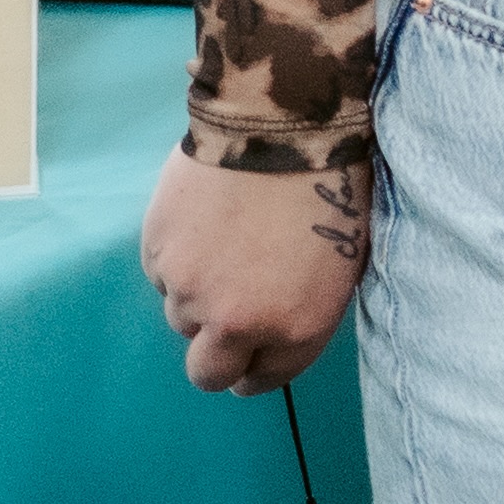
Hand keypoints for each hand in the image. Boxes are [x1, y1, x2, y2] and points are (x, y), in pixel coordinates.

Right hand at [140, 148, 373, 393]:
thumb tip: (275, 325)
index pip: (265, 379)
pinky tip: (204, 221)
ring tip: (225, 245)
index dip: (257, 369)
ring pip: (182, 318)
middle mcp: (237, 322)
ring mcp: (190, 291)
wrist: (282, 124)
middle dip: (219, 355)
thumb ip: (304, 309)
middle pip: (208, 373)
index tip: (253, 357)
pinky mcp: (157, 254)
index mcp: (296, 328)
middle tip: (227, 319)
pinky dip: (178, 259)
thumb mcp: (346, 261)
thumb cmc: (335, 183)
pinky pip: (163, 275)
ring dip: (199, 297)